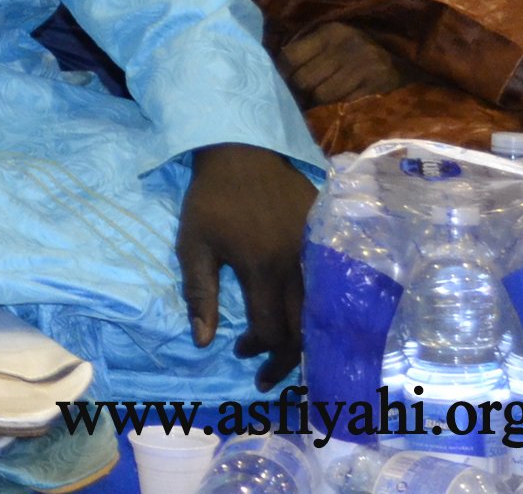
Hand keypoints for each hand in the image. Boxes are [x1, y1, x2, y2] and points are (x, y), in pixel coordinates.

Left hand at [177, 144, 312, 389]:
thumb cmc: (210, 198)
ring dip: (305, 339)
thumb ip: (199, 294)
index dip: (258, 352)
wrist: (242, 148)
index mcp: (262, 269)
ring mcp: (316, 251)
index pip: (271, 331)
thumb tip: (203, 342)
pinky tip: (304, 318)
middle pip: (303, 330)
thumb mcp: (192, 244)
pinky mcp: (327, 237)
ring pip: (321, 312)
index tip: (240, 353)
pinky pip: (330, 285)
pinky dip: (318, 311)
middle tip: (268, 375)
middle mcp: (296, 266)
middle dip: (285, 360)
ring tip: (287, 354)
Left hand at [278, 23, 410, 106]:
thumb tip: (278, 67)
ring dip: (316, 101)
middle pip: (303, 80)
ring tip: (316, 100)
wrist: (410, 51)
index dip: (282, 73)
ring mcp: (363, 67)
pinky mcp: (376, 85)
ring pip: (321, 95)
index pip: (290, 57)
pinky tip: (335, 104)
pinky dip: (336, 106)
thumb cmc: (363, 44)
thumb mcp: (336, 35)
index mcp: (330, 32)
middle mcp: (345, 47)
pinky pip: (343, 102)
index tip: (282, 80)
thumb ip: (309, 47)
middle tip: (298, 95)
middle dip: (298, 90)